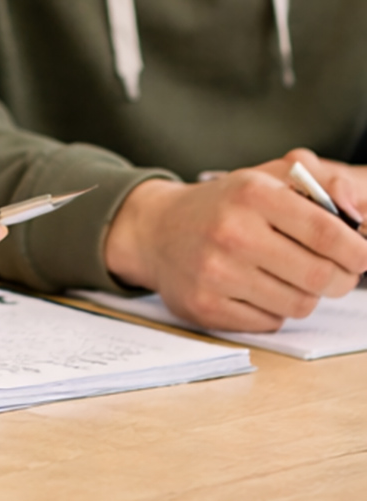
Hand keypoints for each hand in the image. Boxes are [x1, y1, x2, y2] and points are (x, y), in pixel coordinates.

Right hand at [104, 151, 366, 331]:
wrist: (155, 230)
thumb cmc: (222, 205)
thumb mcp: (265, 178)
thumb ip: (320, 181)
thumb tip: (357, 212)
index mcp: (251, 194)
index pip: (327, 232)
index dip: (357, 250)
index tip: (362, 255)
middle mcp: (231, 232)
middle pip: (320, 276)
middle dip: (339, 279)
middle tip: (335, 272)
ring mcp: (215, 272)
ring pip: (299, 304)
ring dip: (304, 295)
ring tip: (287, 277)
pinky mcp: (205, 306)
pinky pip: (270, 322)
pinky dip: (273, 310)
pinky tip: (256, 290)